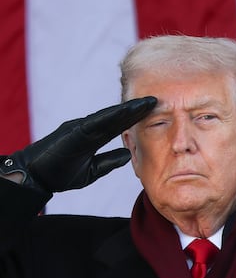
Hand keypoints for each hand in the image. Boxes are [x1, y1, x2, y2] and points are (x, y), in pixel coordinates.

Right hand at [0, 96, 156, 193]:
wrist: (36, 177)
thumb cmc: (61, 172)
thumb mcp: (92, 169)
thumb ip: (109, 161)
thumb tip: (127, 155)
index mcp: (92, 136)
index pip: (119, 125)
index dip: (136, 118)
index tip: (154, 111)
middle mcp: (87, 128)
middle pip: (116, 117)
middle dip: (136, 109)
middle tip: (156, 100)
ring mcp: (80, 129)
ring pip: (108, 117)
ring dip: (127, 110)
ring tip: (146, 103)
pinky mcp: (73, 133)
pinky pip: (94, 123)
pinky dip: (109, 117)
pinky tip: (124, 112)